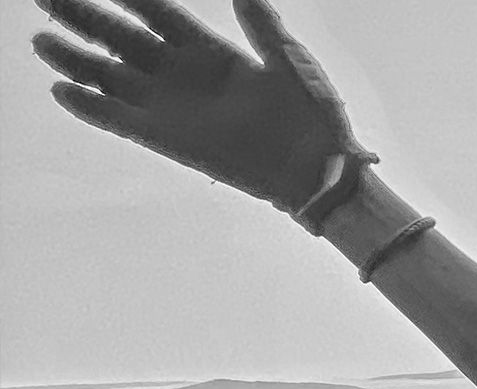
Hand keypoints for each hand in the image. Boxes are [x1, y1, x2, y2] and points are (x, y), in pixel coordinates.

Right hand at [32, 0, 369, 215]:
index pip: (159, 14)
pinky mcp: (168, 140)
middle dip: (86, 18)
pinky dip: (91, 108)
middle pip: (123, 39)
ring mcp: (172, 108)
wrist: (320, 170)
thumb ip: (262, 26)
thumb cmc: (313, 116)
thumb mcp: (289, 62)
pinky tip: (61, 91)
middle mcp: (184, 76)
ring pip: (112, 77)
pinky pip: (120, 121)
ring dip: (76, 60)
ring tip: (40, 41)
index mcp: (212, 52)